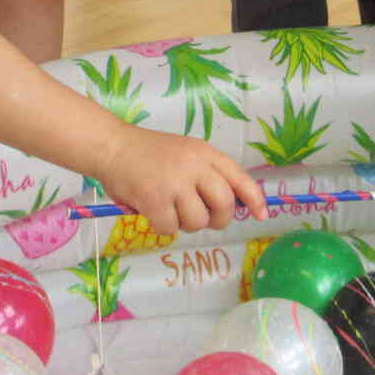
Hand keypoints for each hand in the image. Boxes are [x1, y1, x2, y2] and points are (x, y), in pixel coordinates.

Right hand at [92, 128, 268, 233]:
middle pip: (224, 204)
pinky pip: (170, 228)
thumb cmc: (147, 153)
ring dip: (185, 223)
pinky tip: (152, 212)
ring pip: (198, 221)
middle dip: (218, 219)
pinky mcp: (155, 199)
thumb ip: (206, 173)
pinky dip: (162, 226)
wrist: (112, 146)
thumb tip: (230, 204)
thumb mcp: (185, 153)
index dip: (254, 199)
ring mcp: (175, 182)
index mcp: (204, 152)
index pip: (239, 177)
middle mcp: (194, 165)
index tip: (262, 215)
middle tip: (204, 219)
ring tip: (169, 208)